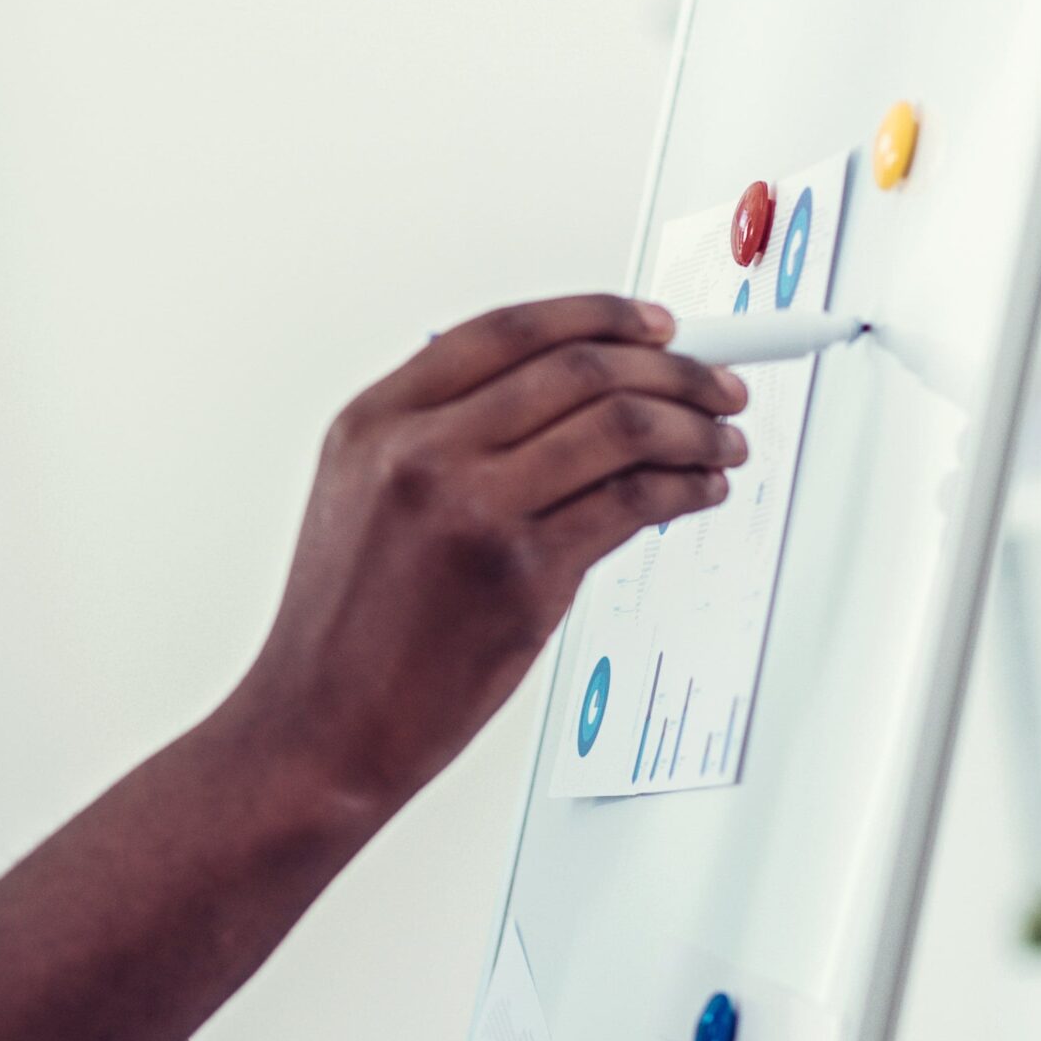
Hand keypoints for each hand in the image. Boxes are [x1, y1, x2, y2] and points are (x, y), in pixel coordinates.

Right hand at [225, 295, 745, 812]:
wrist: (318, 726)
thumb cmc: (344, 631)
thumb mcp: (360, 499)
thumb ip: (438, 438)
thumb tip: (564, 402)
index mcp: (375, 422)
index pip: (508, 330)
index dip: (600, 315)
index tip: (656, 324)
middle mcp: (420, 452)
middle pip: (580, 368)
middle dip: (675, 368)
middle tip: (717, 383)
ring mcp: (473, 510)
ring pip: (622, 426)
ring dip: (696, 426)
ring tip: (723, 440)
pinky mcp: (523, 575)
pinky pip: (634, 503)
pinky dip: (686, 487)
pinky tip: (698, 491)